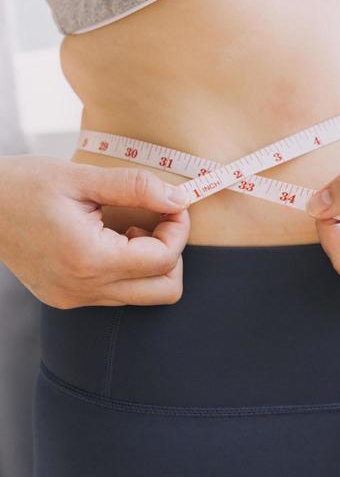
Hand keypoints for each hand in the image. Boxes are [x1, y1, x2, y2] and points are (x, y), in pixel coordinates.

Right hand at [0, 155, 191, 307]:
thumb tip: (178, 198)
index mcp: (89, 258)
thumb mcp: (81, 177)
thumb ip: (135, 186)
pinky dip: (126, 269)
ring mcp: (73, 298)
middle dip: (173, 253)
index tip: (172, 203)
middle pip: (164, 291)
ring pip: (142, 296)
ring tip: (126, 227)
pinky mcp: (65, 298)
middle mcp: (82, 289)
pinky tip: (108, 239)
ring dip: (150, 262)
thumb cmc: (24, 185)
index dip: (178, 229)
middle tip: (157, 220)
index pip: (163, 259)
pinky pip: (116, 294)